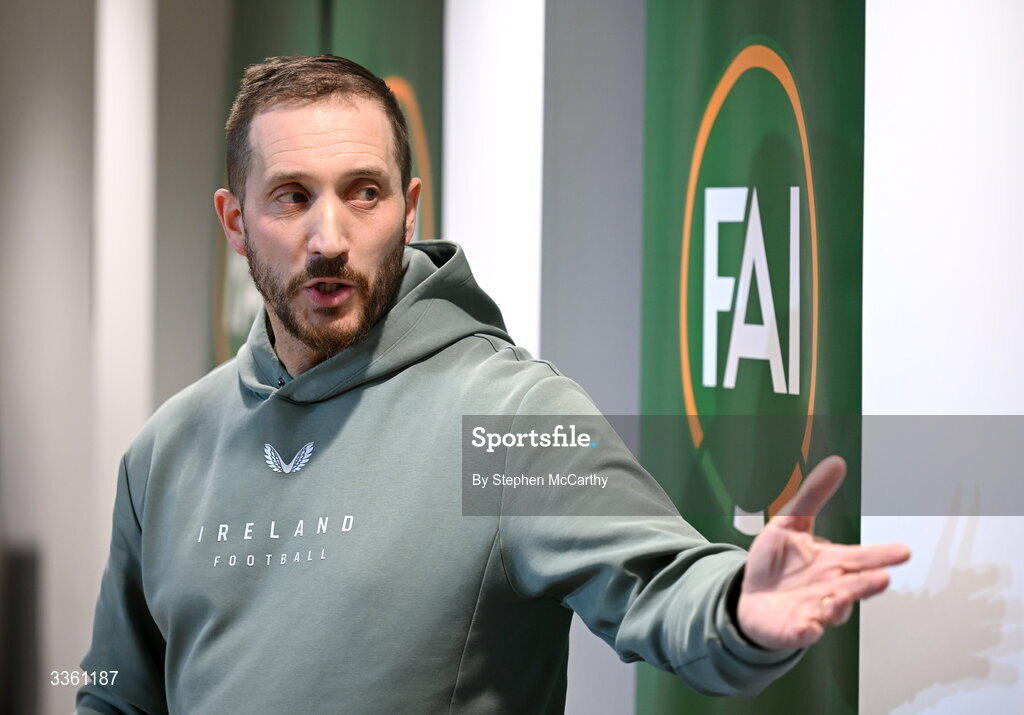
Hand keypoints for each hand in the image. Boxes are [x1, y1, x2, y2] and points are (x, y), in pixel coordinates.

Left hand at [736, 456, 910, 649]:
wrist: (750, 598)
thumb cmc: (776, 562)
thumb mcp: (789, 522)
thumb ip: (813, 495)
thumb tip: (836, 462)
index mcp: (832, 563)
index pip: (861, 558)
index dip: (881, 555)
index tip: (903, 552)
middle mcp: (830, 588)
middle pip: (855, 586)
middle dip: (868, 583)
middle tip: (883, 577)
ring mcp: (815, 611)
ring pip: (835, 611)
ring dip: (842, 605)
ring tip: (844, 596)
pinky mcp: (795, 629)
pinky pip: (804, 632)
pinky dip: (808, 631)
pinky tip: (809, 626)